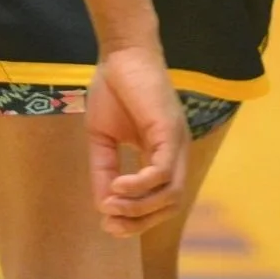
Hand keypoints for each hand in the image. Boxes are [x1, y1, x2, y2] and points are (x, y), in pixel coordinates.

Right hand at [86, 43, 188, 236]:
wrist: (122, 53)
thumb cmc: (114, 90)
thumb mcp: (103, 139)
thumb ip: (104, 171)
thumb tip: (102, 207)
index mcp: (163, 156)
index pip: (161, 202)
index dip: (138, 220)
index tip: (108, 225)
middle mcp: (176, 153)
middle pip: (170, 205)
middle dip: (140, 222)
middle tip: (110, 223)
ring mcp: (177, 143)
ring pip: (170, 194)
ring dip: (138, 207)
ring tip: (111, 203)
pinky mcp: (170, 131)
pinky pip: (163, 171)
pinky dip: (141, 185)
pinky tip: (118, 184)